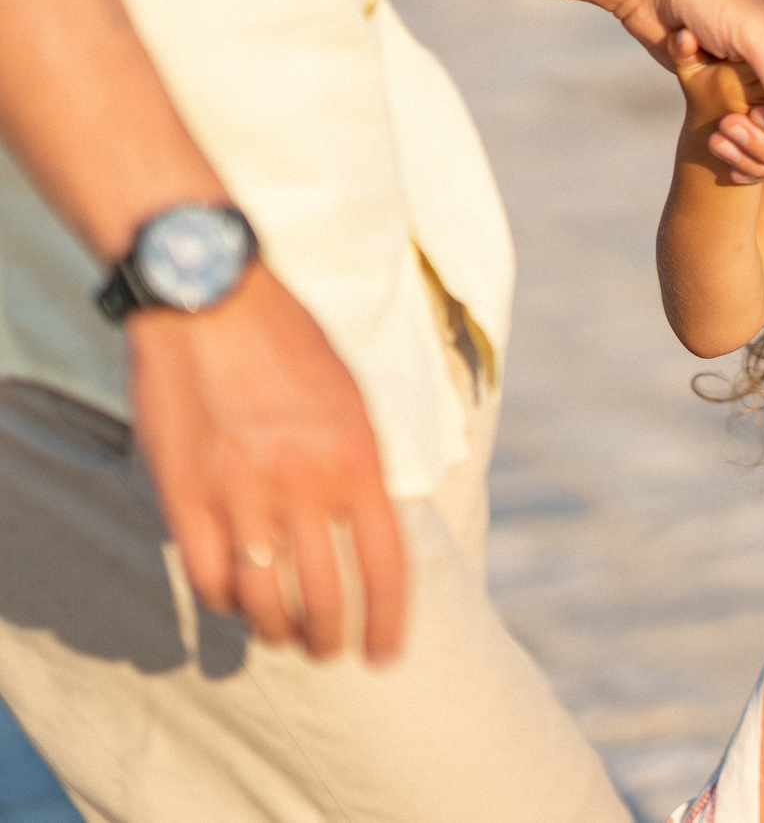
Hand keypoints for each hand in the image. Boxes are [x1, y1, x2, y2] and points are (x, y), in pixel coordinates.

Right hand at [125, 264, 407, 662]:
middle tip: (329, 650)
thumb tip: (373, 524)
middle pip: (326, 598)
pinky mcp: (184, 496)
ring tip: (283, 636)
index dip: (389, 622)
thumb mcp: (354, 399)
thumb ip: (363, 465)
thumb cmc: (291, 341)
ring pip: (264, 601)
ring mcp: (241, 495)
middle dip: (330, 638)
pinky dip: (224, 600)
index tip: (384, 655)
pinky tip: (234, 599)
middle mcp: (305, 487)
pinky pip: (207, 577)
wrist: (212, 298)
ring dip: (277, 631)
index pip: (387, 568)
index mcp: (359, 461)